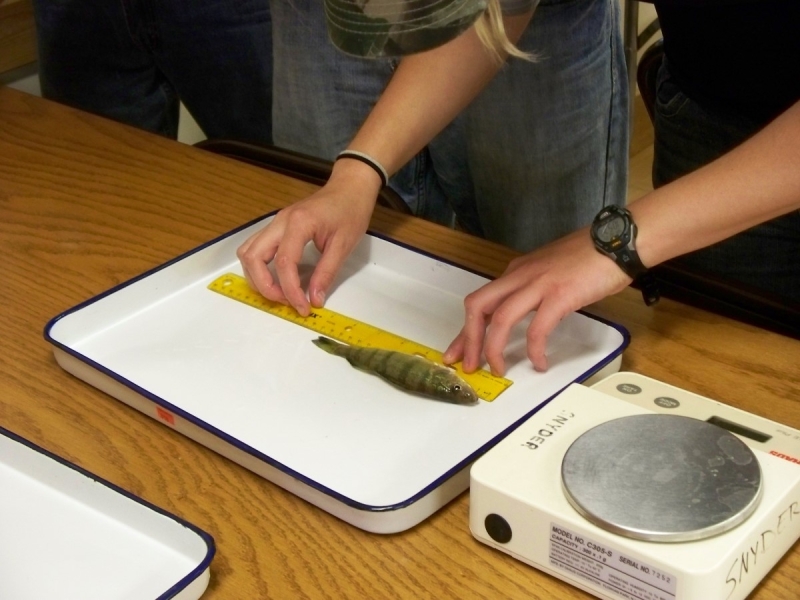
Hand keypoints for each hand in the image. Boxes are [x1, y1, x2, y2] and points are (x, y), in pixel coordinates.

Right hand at [237, 160, 380, 315]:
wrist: (349, 188)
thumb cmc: (350, 211)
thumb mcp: (344, 245)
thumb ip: (326, 273)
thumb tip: (314, 299)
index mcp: (298, 223)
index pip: (284, 263)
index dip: (291, 290)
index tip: (303, 307)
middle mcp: (280, 222)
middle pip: (253, 257)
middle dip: (264, 286)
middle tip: (285, 302)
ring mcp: (275, 222)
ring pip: (248, 252)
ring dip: (256, 277)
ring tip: (279, 293)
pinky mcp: (276, 227)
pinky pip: (255, 248)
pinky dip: (258, 267)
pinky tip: (276, 278)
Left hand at [442, 228, 630, 374]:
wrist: (618, 242)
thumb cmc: (589, 257)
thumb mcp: (548, 270)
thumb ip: (531, 288)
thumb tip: (522, 312)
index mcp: (516, 272)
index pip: (479, 302)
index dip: (465, 330)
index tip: (459, 351)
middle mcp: (520, 276)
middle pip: (477, 307)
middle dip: (468, 339)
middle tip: (469, 364)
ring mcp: (538, 285)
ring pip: (499, 318)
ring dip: (493, 348)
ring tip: (499, 369)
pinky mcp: (559, 296)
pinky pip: (537, 329)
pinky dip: (534, 350)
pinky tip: (539, 362)